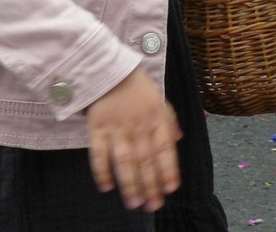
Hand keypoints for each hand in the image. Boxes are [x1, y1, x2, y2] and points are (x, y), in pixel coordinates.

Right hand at [86, 69, 181, 211]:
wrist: (109, 68)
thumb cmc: (137, 87)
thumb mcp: (159, 98)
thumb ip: (169, 120)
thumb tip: (179, 139)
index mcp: (156, 118)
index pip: (165, 148)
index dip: (168, 170)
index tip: (171, 189)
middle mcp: (138, 125)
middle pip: (146, 160)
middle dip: (150, 185)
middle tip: (152, 206)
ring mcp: (117, 127)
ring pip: (125, 160)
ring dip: (130, 183)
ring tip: (134, 203)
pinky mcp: (97, 127)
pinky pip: (98, 152)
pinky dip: (102, 170)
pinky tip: (107, 186)